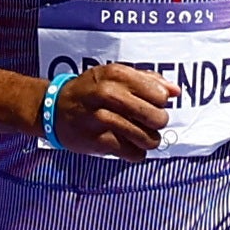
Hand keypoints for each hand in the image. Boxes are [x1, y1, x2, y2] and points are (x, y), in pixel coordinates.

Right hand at [51, 64, 175, 159]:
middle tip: (147, 122)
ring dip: (148, 140)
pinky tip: (127, 144)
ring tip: (139, 135)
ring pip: (148, 139)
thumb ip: (147, 80)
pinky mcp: (98, 142)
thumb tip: (176, 91)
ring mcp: (102, 119)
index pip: (160, 95)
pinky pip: (134, 154)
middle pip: (157, 118)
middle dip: (157, 123)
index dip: (160, 102)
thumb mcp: (114, 75)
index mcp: (116, 75)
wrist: (53, 109)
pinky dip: (135, 152)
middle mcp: (109, 95)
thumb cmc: (90, 90)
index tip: (150, 103)